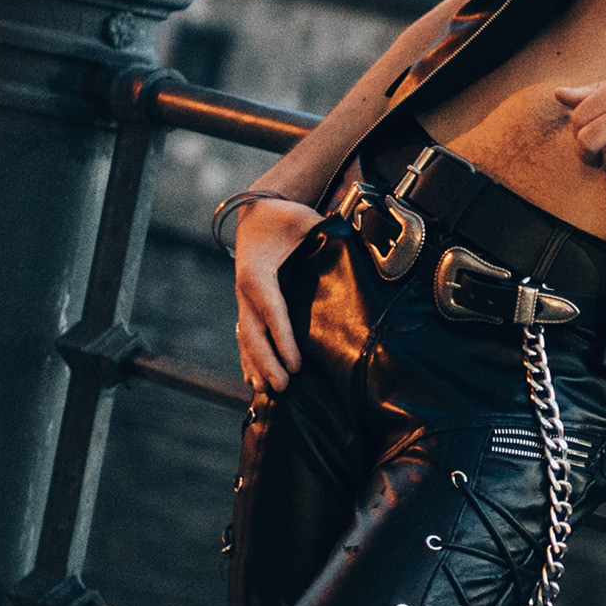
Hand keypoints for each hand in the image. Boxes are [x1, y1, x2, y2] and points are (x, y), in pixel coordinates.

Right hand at [230, 196, 323, 391]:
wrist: (257, 215)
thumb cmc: (284, 219)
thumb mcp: (304, 220)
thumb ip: (325, 233)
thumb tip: (362, 244)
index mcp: (259, 271)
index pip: (271, 309)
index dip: (282, 338)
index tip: (295, 364)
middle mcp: (246, 289)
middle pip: (252, 332)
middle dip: (267, 361)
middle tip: (283, 385)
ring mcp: (243, 299)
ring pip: (245, 338)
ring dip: (256, 365)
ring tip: (268, 390)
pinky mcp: (246, 306)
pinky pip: (245, 336)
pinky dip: (248, 359)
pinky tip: (254, 380)